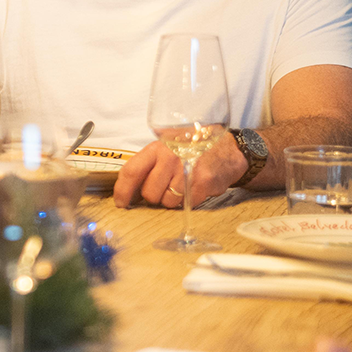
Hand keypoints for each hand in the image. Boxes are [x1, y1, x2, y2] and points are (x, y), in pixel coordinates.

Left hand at [111, 133, 247, 207]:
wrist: (229, 149)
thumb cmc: (193, 151)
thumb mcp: (168, 148)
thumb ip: (149, 164)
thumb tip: (130, 190)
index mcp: (158, 148)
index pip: (132, 171)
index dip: (123, 191)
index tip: (122, 203)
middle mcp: (171, 157)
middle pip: (149, 192)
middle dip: (155, 196)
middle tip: (166, 188)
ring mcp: (188, 169)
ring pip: (167, 202)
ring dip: (173, 200)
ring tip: (183, 186)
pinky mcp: (203, 182)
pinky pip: (186, 204)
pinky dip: (189, 201)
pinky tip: (195, 188)